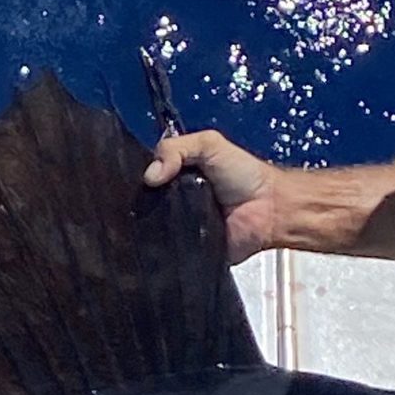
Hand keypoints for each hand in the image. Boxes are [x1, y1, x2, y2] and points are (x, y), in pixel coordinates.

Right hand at [142, 129, 282, 264]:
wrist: (269, 209)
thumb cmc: (244, 174)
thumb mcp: (210, 144)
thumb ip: (176, 148)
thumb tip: (149, 176)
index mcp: (177, 175)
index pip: (146, 176)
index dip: (137, 175)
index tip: (124, 178)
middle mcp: (175, 201)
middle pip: (145, 202)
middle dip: (139, 201)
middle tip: (136, 200)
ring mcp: (179, 226)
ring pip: (152, 227)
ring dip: (149, 223)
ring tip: (147, 219)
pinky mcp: (186, 250)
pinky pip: (166, 250)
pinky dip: (162, 246)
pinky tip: (158, 239)